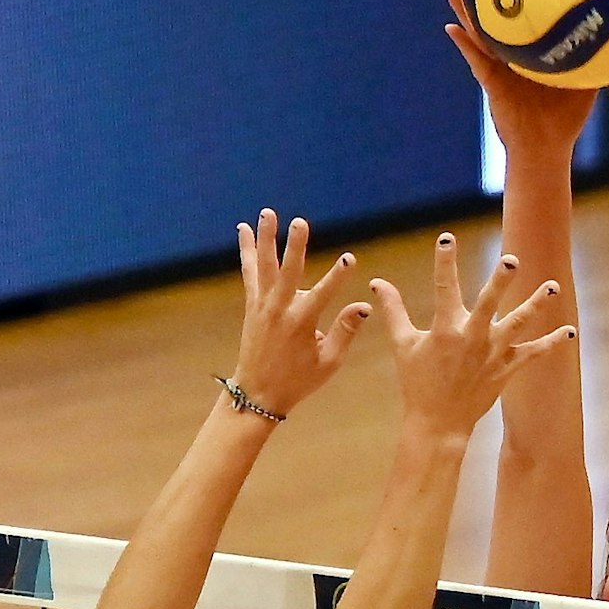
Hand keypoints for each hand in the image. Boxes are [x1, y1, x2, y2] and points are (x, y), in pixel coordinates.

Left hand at [230, 210, 371, 417]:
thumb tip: (364, 307)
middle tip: (300, 222)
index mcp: (301, 324)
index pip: (324, 293)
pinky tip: (243, 229)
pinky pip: (249, 272)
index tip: (350, 258)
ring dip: (266, 238)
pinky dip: (247, 250)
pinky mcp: (252, 305)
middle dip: (295, 246)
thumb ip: (345, 332)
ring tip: (267, 213)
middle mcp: (279, 310)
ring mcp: (262, 306)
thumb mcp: (328, 363)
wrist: (257, 395)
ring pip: (264, 266)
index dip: (338, 276)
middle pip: (288, 272)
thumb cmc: (297, 381)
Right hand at [370, 233, 575, 435]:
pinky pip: (533, 354)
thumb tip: (377, 282)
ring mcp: (492, 354)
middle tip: (512, 259)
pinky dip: (552, 343)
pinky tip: (570, 332)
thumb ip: (393, 311)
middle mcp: (472, 338)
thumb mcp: (403, 345)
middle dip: (500, 280)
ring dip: (537, 304)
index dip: (444, 261)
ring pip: (519, 324)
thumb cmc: (418, 383)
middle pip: (489, 303)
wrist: (438, 424)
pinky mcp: (506, 369)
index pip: (444, 287)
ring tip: (553, 285)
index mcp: (446, 329)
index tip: (447, 237)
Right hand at [444, 0, 596, 161]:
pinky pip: (476, 60)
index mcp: (532, 54)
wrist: (548, 149)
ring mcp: (499, 69)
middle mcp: (512, 57)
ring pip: (480, 34)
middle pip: (498, 19)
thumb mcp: (589, 83)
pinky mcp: (492, 85)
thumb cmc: (567, 119)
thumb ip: (601, 60)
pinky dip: (465, 45)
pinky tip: (452, 28)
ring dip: (465, 10)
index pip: (524, 18)